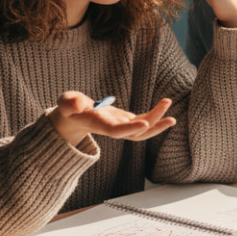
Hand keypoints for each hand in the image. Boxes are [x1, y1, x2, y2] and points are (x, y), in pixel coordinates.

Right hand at [48, 92, 175, 146]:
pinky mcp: (127, 120)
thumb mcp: (65, 102)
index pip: (116, 131)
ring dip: (158, 121)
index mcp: (99, 124)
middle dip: (153, 126)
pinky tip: (165, 104)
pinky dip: (155, 114)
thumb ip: (69, 102)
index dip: (129, 128)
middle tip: (171, 118)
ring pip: (143, 129)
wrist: (75, 117)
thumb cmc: (70, 108)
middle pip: (136, 133)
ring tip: (170, 108)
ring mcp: (122, 125)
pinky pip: (144, 119)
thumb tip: (78, 105)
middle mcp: (113, 128)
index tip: (144, 123)